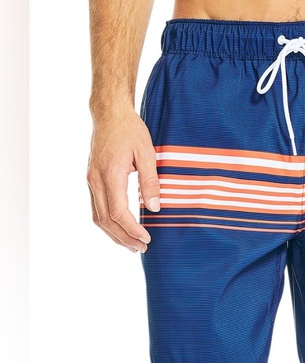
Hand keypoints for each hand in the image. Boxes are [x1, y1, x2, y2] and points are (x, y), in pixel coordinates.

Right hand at [87, 107, 159, 252]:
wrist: (109, 113)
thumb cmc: (130, 130)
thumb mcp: (147, 153)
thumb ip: (151, 181)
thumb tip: (155, 208)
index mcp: (110, 175)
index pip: (118, 213)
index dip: (132, 230)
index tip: (147, 239)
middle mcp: (96, 181)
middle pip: (105, 220)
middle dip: (124, 238)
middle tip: (142, 249)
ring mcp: (91, 181)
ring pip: (98, 217)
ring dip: (114, 234)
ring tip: (132, 245)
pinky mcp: (92, 180)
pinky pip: (97, 208)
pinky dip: (109, 223)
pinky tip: (122, 229)